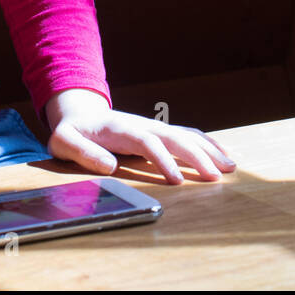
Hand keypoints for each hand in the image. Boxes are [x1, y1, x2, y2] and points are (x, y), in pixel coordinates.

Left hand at [44, 89, 236, 183]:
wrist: (80, 113)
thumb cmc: (72, 132)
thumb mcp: (63, 141)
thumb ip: (82, 152)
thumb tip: (109, 165)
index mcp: (121, 129)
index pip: (148, 143)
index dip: (163, 161)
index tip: (176, 181)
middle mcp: (143, 125)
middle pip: (175, 138)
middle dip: (197, 157)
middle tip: (216, 177)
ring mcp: (154, 127)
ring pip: (187, 135)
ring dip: (209, 150)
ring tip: (230, 167)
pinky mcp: (159, 132)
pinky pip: (188, 135)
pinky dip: (208, 143)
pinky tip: (223, 155)